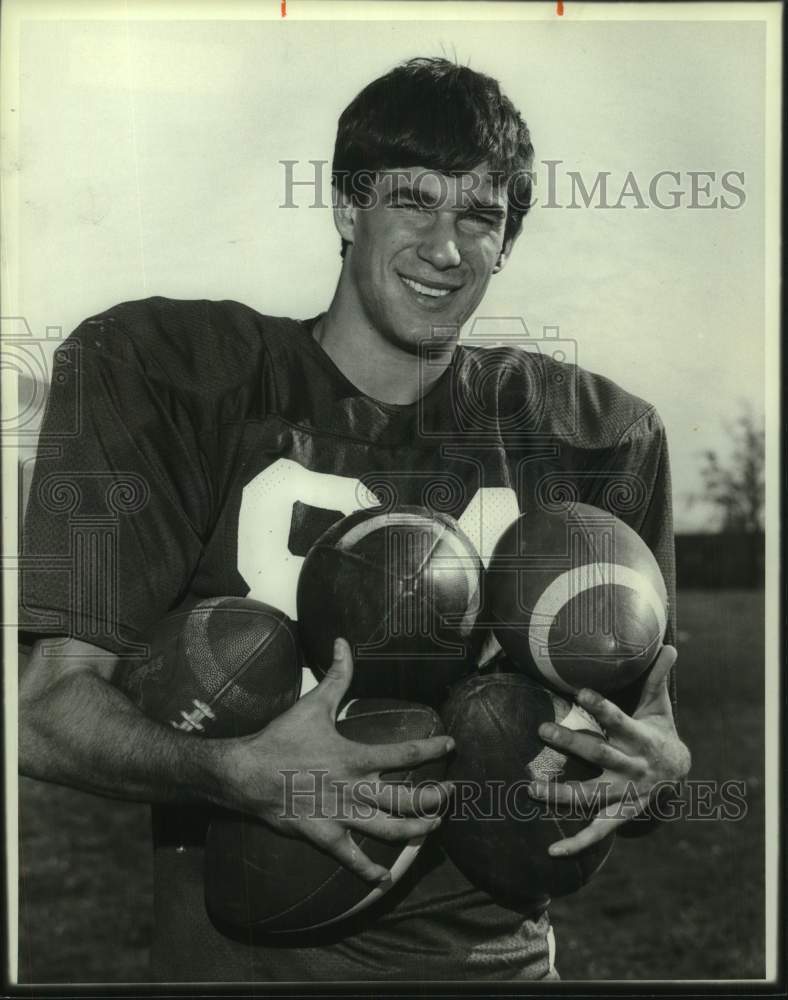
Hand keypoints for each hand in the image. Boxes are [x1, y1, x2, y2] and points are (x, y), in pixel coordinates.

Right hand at [212, 638, 453, 882]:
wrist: (246, 773)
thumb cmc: (281, 738)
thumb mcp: (312, 704)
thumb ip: (337, 675)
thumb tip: (344, 641)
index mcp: (355, 756)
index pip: (405, 752)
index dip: (432, 749)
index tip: (451, 745)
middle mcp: (354, 788)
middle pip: (407, 799)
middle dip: (434, 798)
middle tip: (451, 794)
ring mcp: (340, 815)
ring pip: (389, 831)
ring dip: (416, 832)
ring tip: (434, 827)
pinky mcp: (323, 835)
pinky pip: (351, 858)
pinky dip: (369, 871)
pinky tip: (385, 880)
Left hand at [527, 644, 690, 856]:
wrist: (680, 774)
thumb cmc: (658, 731)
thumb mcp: (659, 706)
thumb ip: (656, 679)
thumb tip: (668, 645)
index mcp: (641, 737)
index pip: (618, 719)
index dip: (600, 707)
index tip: (579, 693)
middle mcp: (633, 767)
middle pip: (599, 754)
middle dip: (571, 742)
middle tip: (541, 730)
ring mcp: (626, 794)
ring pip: (592, 796)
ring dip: (562, 795)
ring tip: (531, 790)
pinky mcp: (622, 815)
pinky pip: (598, 832)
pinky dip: (577, 844)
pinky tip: (552, 853)